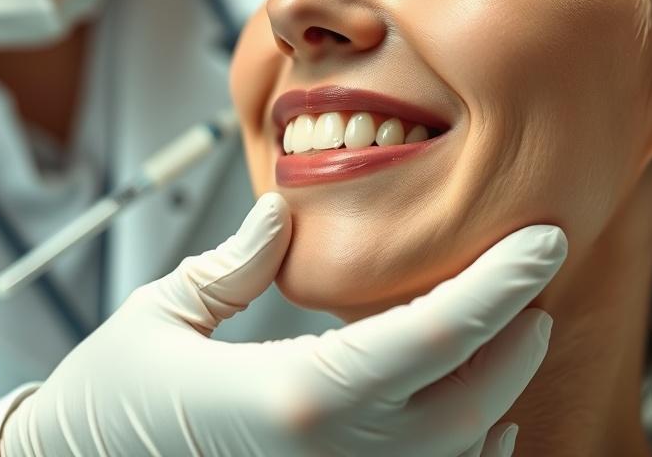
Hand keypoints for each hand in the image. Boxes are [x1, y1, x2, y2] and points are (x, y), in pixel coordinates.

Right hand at [0, 193, 566, 455]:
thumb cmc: (109, 403)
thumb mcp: (162, 315)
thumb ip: (233, 265)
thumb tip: (281, 218)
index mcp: (292, 398)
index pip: (430, 336)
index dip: (498, 284)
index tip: (542, 240)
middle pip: (469, 399)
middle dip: (515, 333)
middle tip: (528, 271)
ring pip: (464, 453)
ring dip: (500, 387)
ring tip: (512, 327)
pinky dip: (474, 452)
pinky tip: (484, 419)